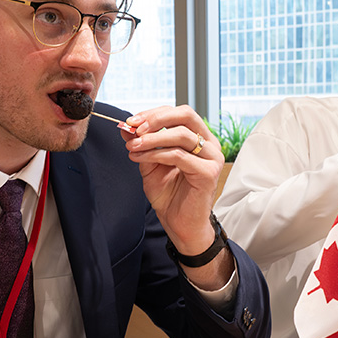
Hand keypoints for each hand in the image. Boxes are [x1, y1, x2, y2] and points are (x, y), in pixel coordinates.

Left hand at [122, 105, 232, 286]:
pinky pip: (178, 155)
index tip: (131, 121)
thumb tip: (126, 126)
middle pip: (186, 115)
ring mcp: (212, 158)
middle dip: (156, 118)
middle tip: (134, 127)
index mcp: (199, 138)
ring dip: (152, 138)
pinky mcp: (208, 173)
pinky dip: (156, 153)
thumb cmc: (169, 195)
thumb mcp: (150, 164)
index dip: (154, 113)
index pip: (178, 114)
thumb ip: (142, 144)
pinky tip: (140, 157)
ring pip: (181, 135)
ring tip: (133, 146)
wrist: (179, 224)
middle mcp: (209, 145)